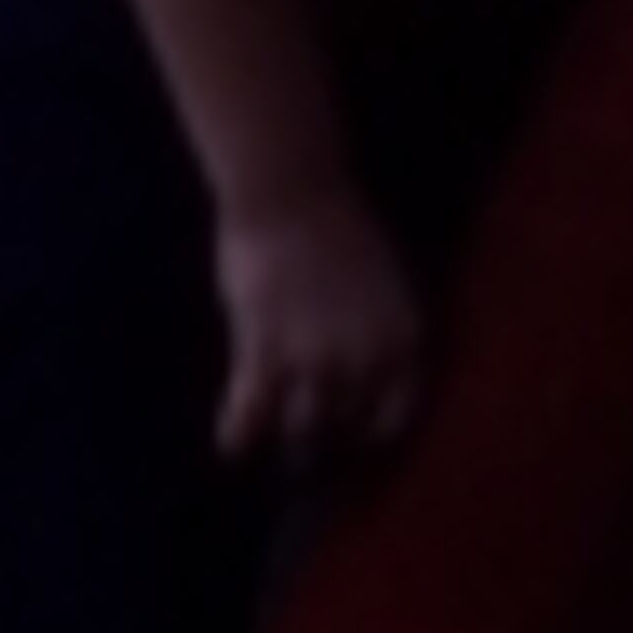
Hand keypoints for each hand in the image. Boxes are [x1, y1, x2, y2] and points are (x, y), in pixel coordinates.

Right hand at [213, 185, 423, 468]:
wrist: (291, 187)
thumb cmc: (336, 220)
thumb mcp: (382, 280)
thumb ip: (376, 329)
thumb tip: (365, 367)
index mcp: (403, 339)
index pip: (395, 413)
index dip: (371, 429)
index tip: (353, 434)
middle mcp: (367, 360)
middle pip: (345, 422)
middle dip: (327, 433)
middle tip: (306, 440)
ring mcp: (315, 360)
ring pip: (301, 425)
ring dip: (286, 435)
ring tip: (272, 441)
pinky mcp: (266, 352)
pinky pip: (250, 412)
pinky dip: (237, 434)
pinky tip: (229, 446)